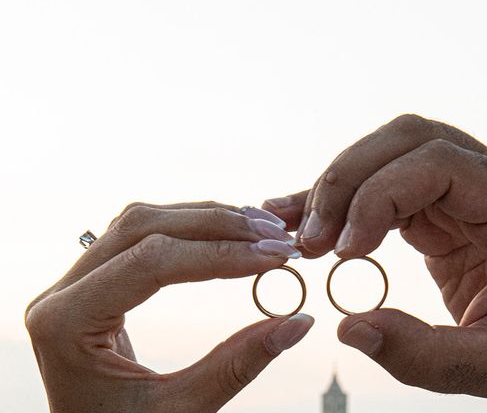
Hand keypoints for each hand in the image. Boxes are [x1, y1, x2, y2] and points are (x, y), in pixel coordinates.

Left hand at [25, 201, 312, 412]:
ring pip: (141, 222)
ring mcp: (75, 284)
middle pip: (142, 227)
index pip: (151, 262)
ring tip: (260, 229)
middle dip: (217, 226)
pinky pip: (140, 237)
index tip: (275, 257)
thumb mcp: (180, 412)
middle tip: (275, 237)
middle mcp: (62, 293)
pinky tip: (226, 233)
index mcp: (67, 324)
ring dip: (206, 219)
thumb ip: (237, 365)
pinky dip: (189, 229)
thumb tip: (298, 323)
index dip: (220, 254)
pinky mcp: (94, 283)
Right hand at [263, 115, 486, 411]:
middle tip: (314, 239)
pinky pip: (385, 186)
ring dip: (340, 186)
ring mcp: (465, 192)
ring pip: (390, 153)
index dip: (382, 195)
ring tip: (302, 231)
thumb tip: (350, 329)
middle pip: (410, 139)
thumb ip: (424, 354)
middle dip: (350, 180)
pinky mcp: (440, 209)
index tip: (345, 250)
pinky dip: (344, 201)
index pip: (442, 164)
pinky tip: (306, 216)